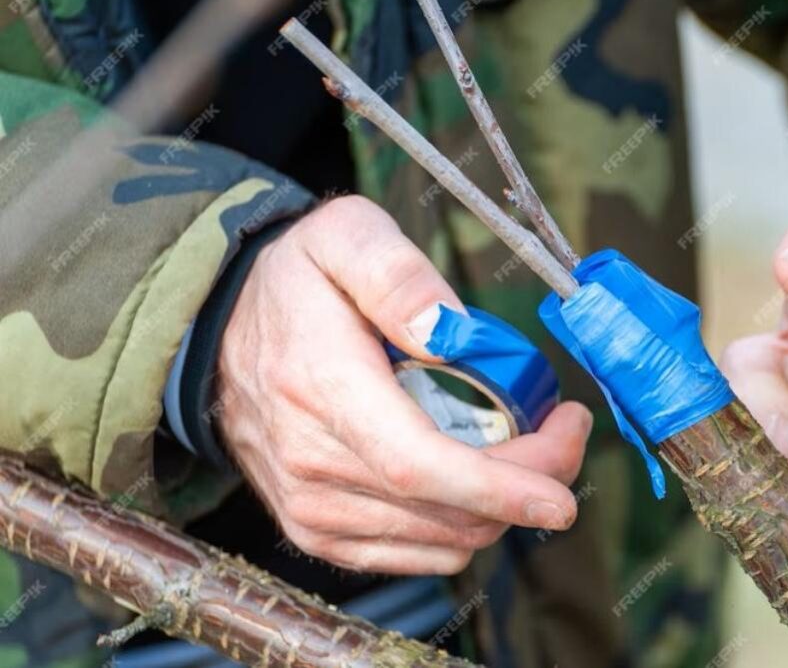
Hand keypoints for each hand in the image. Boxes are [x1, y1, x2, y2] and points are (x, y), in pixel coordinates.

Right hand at [215, 195, 591, 574]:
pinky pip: (419, 553)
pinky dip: (466, 524)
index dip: (499, 488)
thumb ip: (398, 275)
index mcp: (322, 387)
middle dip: (531, 481)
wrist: (219, 331)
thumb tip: (448, 332)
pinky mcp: (319, 532)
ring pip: (444, 539)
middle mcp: (310, 464)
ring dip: (505, 504)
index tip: (562, 493)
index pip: (418, 464)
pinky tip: (478, 476)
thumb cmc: (296, 282)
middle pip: (448, 508)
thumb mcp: (344, 236)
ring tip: (527, 441)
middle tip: (565, 426)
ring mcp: (312, 508)